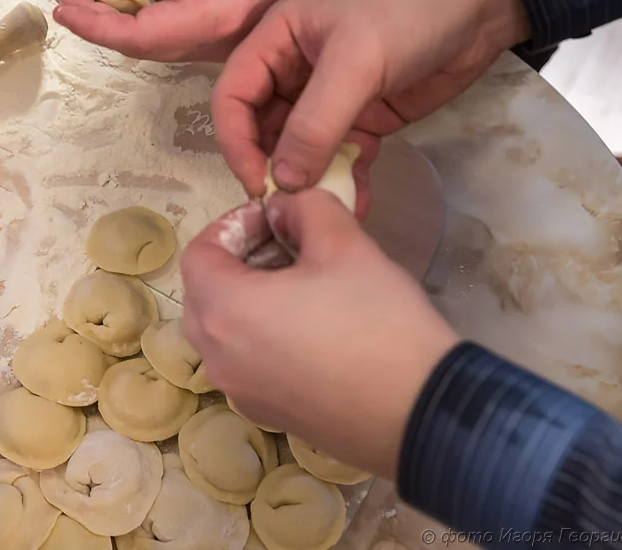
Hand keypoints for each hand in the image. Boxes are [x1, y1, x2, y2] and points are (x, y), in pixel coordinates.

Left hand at [49, 0, 376, 62]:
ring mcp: (220, 48)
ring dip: (113, 20)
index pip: (136, 36)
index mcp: (212, 18)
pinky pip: (173, 37)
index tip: (62, 3)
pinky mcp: (224, 41)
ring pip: (153, 45)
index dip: (93, 24)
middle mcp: (214, 45)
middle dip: (94, 20)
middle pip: (138, 46)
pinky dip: (142, 17)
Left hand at [181, 191, 459, 479]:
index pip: (198, 254)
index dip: (233, 224)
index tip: (276, 217)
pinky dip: (263, 335)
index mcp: (224, 311)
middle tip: (288, 245)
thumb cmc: (376, 321)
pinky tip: (315, 327)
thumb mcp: (345, 242)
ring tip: (304, 283)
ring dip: (250, 297)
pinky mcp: (268, 414)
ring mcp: (240, 391)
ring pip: (224, 330)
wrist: (422, 414)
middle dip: (238, 260)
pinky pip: (247, 362)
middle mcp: (217, 357)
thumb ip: (305, 208)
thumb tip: (284, 209)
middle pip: (204, 293)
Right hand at [212, 0, 531, 197]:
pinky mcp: (365, 116)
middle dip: (273, 166)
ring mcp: (329, 95)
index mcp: (276, 39)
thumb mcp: (356, 61)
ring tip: (327, 210)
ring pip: (300, 147)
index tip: (256, 183)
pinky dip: (346, 179)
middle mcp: (293, 68)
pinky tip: (358, 204)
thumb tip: (282, 181)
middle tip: (291, 206)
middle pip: (262, 127)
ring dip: (309, 179)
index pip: (232, 96)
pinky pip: (341, 155)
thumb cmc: (409, 9)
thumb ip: (315, 123)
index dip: (236, 141)